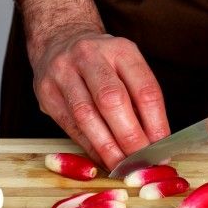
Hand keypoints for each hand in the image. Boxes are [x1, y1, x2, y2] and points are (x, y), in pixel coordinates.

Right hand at [2, 0, 169, 168]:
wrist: (59, 40)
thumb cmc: (102, 61)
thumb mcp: (126, 66)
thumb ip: (139, 99)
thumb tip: (155, 142)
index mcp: (120, 49)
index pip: (144, 88)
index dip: (155, 122)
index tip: (162, 147)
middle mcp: (89, 56)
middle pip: (112, 100)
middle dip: (129, 136)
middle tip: (142, 162)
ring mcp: (63, 72)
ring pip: (86, 115)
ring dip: (106, 146)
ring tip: (121, 166)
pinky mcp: (45, 91)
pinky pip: (69, 125)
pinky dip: (88, 146)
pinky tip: (101, 158)